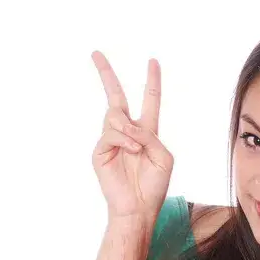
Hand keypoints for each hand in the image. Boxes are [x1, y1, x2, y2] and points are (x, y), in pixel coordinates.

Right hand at [91, 51, 172, 221]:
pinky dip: (125, 141)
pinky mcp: (100, 150)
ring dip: (130, 130)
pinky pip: (111, 133)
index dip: (152, 82)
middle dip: (106, 74)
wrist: (139, 207)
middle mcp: (127, 133)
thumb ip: (149, 135)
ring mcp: (112, 141)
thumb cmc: (154, 184)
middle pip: (116, 97)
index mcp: (146, 132)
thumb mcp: (163, 155)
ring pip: (116, 116)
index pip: (149, 101)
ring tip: (137, 149)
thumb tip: (127, 125)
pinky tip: (132, 152)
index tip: (153, 61)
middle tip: (96, 52)